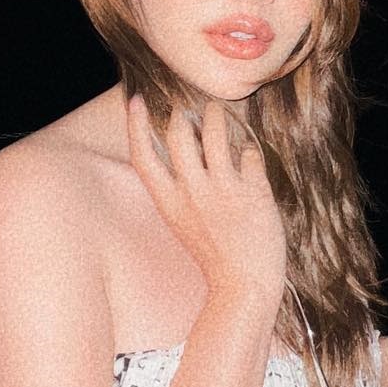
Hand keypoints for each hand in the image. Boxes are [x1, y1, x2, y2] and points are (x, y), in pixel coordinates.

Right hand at [126, 95, 286, 300]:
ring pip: (216, 131)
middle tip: (191, 107)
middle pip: (179, 133)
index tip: (134, 100)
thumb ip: (182, 188)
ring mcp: (223, 190)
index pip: (143, 156)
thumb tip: (191, 145)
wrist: (244, 286)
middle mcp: (192, 192)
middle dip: (183, 112)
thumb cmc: (215, 254)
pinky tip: (250, 160)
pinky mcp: (253, 192)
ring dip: (217, 116)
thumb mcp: (184, 221)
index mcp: (169, 203)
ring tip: (219, 111)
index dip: (135, 124)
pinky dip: (250, 153)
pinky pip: (250, 154)